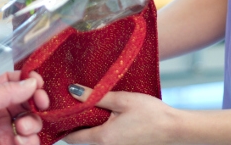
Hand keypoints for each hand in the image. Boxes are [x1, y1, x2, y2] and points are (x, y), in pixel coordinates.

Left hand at [0, 71, 49, 144]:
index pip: (14, 81)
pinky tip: (18, 141)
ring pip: (33, 120)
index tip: (38, 82)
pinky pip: (31, 140)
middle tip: (40, 103)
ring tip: (21, 128)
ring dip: (32, 123)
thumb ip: (5, 90)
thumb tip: (30, 82)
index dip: (28, 80)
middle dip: (37, 101)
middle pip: (28, 100)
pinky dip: (30, 140)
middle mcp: (0, 111)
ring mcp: (7, 130)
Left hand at [63, 84, 180, 144]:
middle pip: (81, 137)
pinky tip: (104, 111)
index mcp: (102, 138)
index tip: (55, 111)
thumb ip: (95, 96)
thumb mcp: (121, 100)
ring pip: (93, 137)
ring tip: (86, 103)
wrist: (175, 129)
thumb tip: (72, 91)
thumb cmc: (151, 114)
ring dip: (88, 123)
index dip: (61, 125)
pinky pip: (105, 137)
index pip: (71, 137)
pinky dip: (100, 126)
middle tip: (70, 102)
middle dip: (74, 122)